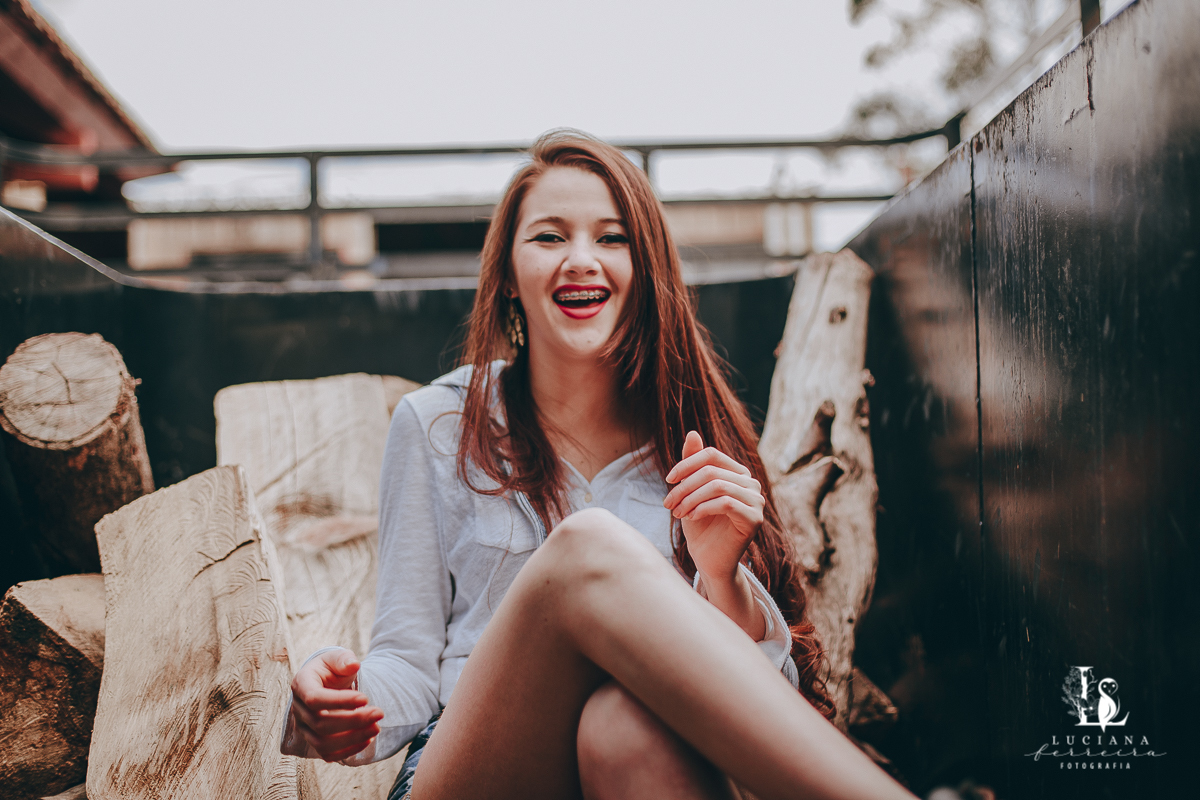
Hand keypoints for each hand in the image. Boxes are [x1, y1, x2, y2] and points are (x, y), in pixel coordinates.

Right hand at [289, 649, 382, 761]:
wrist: (326, 682)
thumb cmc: (332, 668)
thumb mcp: (337, 657)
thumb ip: (344, 659)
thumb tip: (353, 664)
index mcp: (301, 684)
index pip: (315, 699)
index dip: (340, 701)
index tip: (365, 698)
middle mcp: (299, 709)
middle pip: (321, 723)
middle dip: (353, 721)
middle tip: (379, 713)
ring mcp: (304, 728)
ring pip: (323, 743)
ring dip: (352, 738)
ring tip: (376, 728)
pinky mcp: (314, 740)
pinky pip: (327, 754)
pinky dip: (348, 750)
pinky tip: (367, 739)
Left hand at [663, 431, 764, 583]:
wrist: (708, 559)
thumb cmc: (699, 525)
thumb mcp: (690, 491)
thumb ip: (692, 463)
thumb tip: (692, 433)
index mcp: (738, 473)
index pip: (711, 455)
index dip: (686, 464)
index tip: (668, 479)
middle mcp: (751, 483)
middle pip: (711, 471)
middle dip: (684, 486)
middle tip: (668, 504)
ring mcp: (757, 501)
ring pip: (717, 486)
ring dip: (690, 498)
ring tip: (677, 512)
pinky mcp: (755, 519)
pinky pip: (725, 503)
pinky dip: (703, 508)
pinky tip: (691, 517)